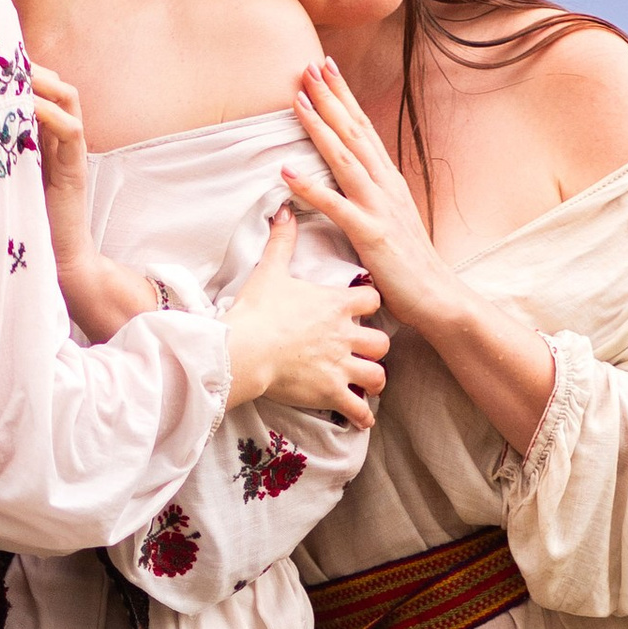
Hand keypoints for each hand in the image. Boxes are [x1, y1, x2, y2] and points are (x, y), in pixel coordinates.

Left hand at [29, 60, 154, 338]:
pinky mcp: (75, 171)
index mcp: (41, 142)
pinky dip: (50, 113)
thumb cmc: (18, 229)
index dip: (19, 73)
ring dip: (44, 82)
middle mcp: (58, 142)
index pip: (38, 92)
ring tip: (15, 73)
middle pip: (56, 86)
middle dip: (31, 67)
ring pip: (68, 98)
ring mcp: (70, 155)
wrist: (55, 267)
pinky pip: (71, 130)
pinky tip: (25, 105)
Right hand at [224, 201, 386, 425]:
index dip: (370, 304)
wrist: (245, 349)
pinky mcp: (330, 392)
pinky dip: (363, 415)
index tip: (363, 309)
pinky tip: (363, 418)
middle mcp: (345, 336)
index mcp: (336, 305)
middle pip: (381, 342)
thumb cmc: (258, 311)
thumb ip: (282, 241)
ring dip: (374, 379)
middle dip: (375, 348)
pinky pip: (358, 408)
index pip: (372, 300)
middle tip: (365, 351)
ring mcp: (340, 366)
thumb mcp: (271, 270)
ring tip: (367, 382)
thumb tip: (284, 210)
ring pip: (377, 375)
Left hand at [282, 58, 455, 336]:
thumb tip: (352, 178)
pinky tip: (286, 171)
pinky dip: (310, 187)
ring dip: (319, 126)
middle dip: (330, 97)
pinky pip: (336, 206)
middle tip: (308, 65)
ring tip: (297, 100)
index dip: (343, 96)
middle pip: (353, 131)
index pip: (363, 128)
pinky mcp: (371, 233)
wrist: (438, 296)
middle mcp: (385, 184)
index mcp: (388, 179)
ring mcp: (379, 207)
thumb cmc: (410, 263)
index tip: (326, 66)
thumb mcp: (390, 218)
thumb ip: (372, 195)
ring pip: (344, 158)